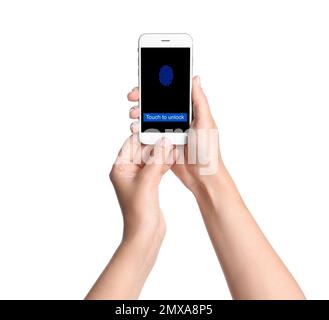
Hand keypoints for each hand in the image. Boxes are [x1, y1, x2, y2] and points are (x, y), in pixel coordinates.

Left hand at [110, 133, 175, 242]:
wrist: (145, 234)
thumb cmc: (139, 211)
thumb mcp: (147, 181)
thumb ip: (156, 160)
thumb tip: (164, 141)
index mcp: (120, 169)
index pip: (131, 145)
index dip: (144, 135)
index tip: (156, 126)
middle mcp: (127, 172)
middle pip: (142, 151)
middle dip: (156, 143)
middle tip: (169, 134)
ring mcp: (139, 179)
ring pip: (151, 159)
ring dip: (162, 152)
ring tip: (174, 143)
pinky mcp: (149, 185)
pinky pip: (157, 169)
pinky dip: (165, 163)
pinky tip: (174, 156)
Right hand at [128, 76, 223, 193]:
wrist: (202, 177)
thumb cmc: (208, 151)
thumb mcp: (206, 123)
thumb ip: (199, 101)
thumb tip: (195, 78)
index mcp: (189, 111)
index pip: (170, 93)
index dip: (157, 85)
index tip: (145, 82)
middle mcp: (177, 119)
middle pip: (156, 104)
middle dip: (142, 98)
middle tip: (133, 98)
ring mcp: (168, 131)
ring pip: (149, 118)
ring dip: (138, 114)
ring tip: (134, 116)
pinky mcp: (161, 144)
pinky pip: (147, 134)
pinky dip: (139, 130)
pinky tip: (135, 129)